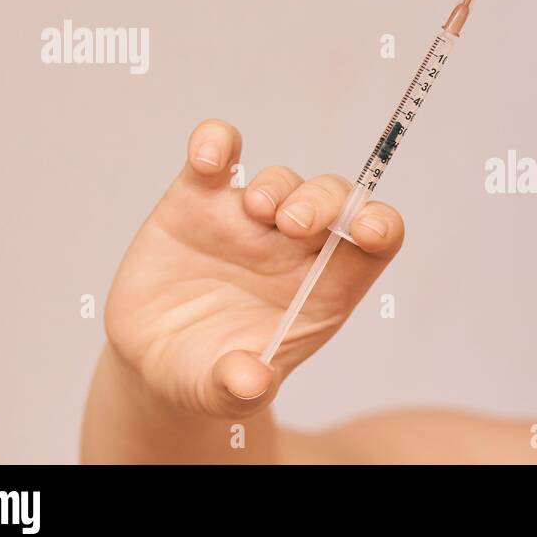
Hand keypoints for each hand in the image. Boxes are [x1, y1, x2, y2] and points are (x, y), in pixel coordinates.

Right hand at [104, 119, 404, 418]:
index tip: (367, 230)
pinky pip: (217, 155)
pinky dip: (215, 142)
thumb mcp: (223, 394)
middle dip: (323, 202)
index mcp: (324, 289)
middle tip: (291, 224)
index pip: (375, 244)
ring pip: (281, 180)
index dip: (380, 226)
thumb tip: (250, 382)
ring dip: (277, 187)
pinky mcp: (197, 202)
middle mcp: (294, 248)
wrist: (155, 362)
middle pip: (333, 201)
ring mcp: (247, 221)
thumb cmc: (210, 376)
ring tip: (257, 211)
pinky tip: (206, 158)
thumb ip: (239, 389)